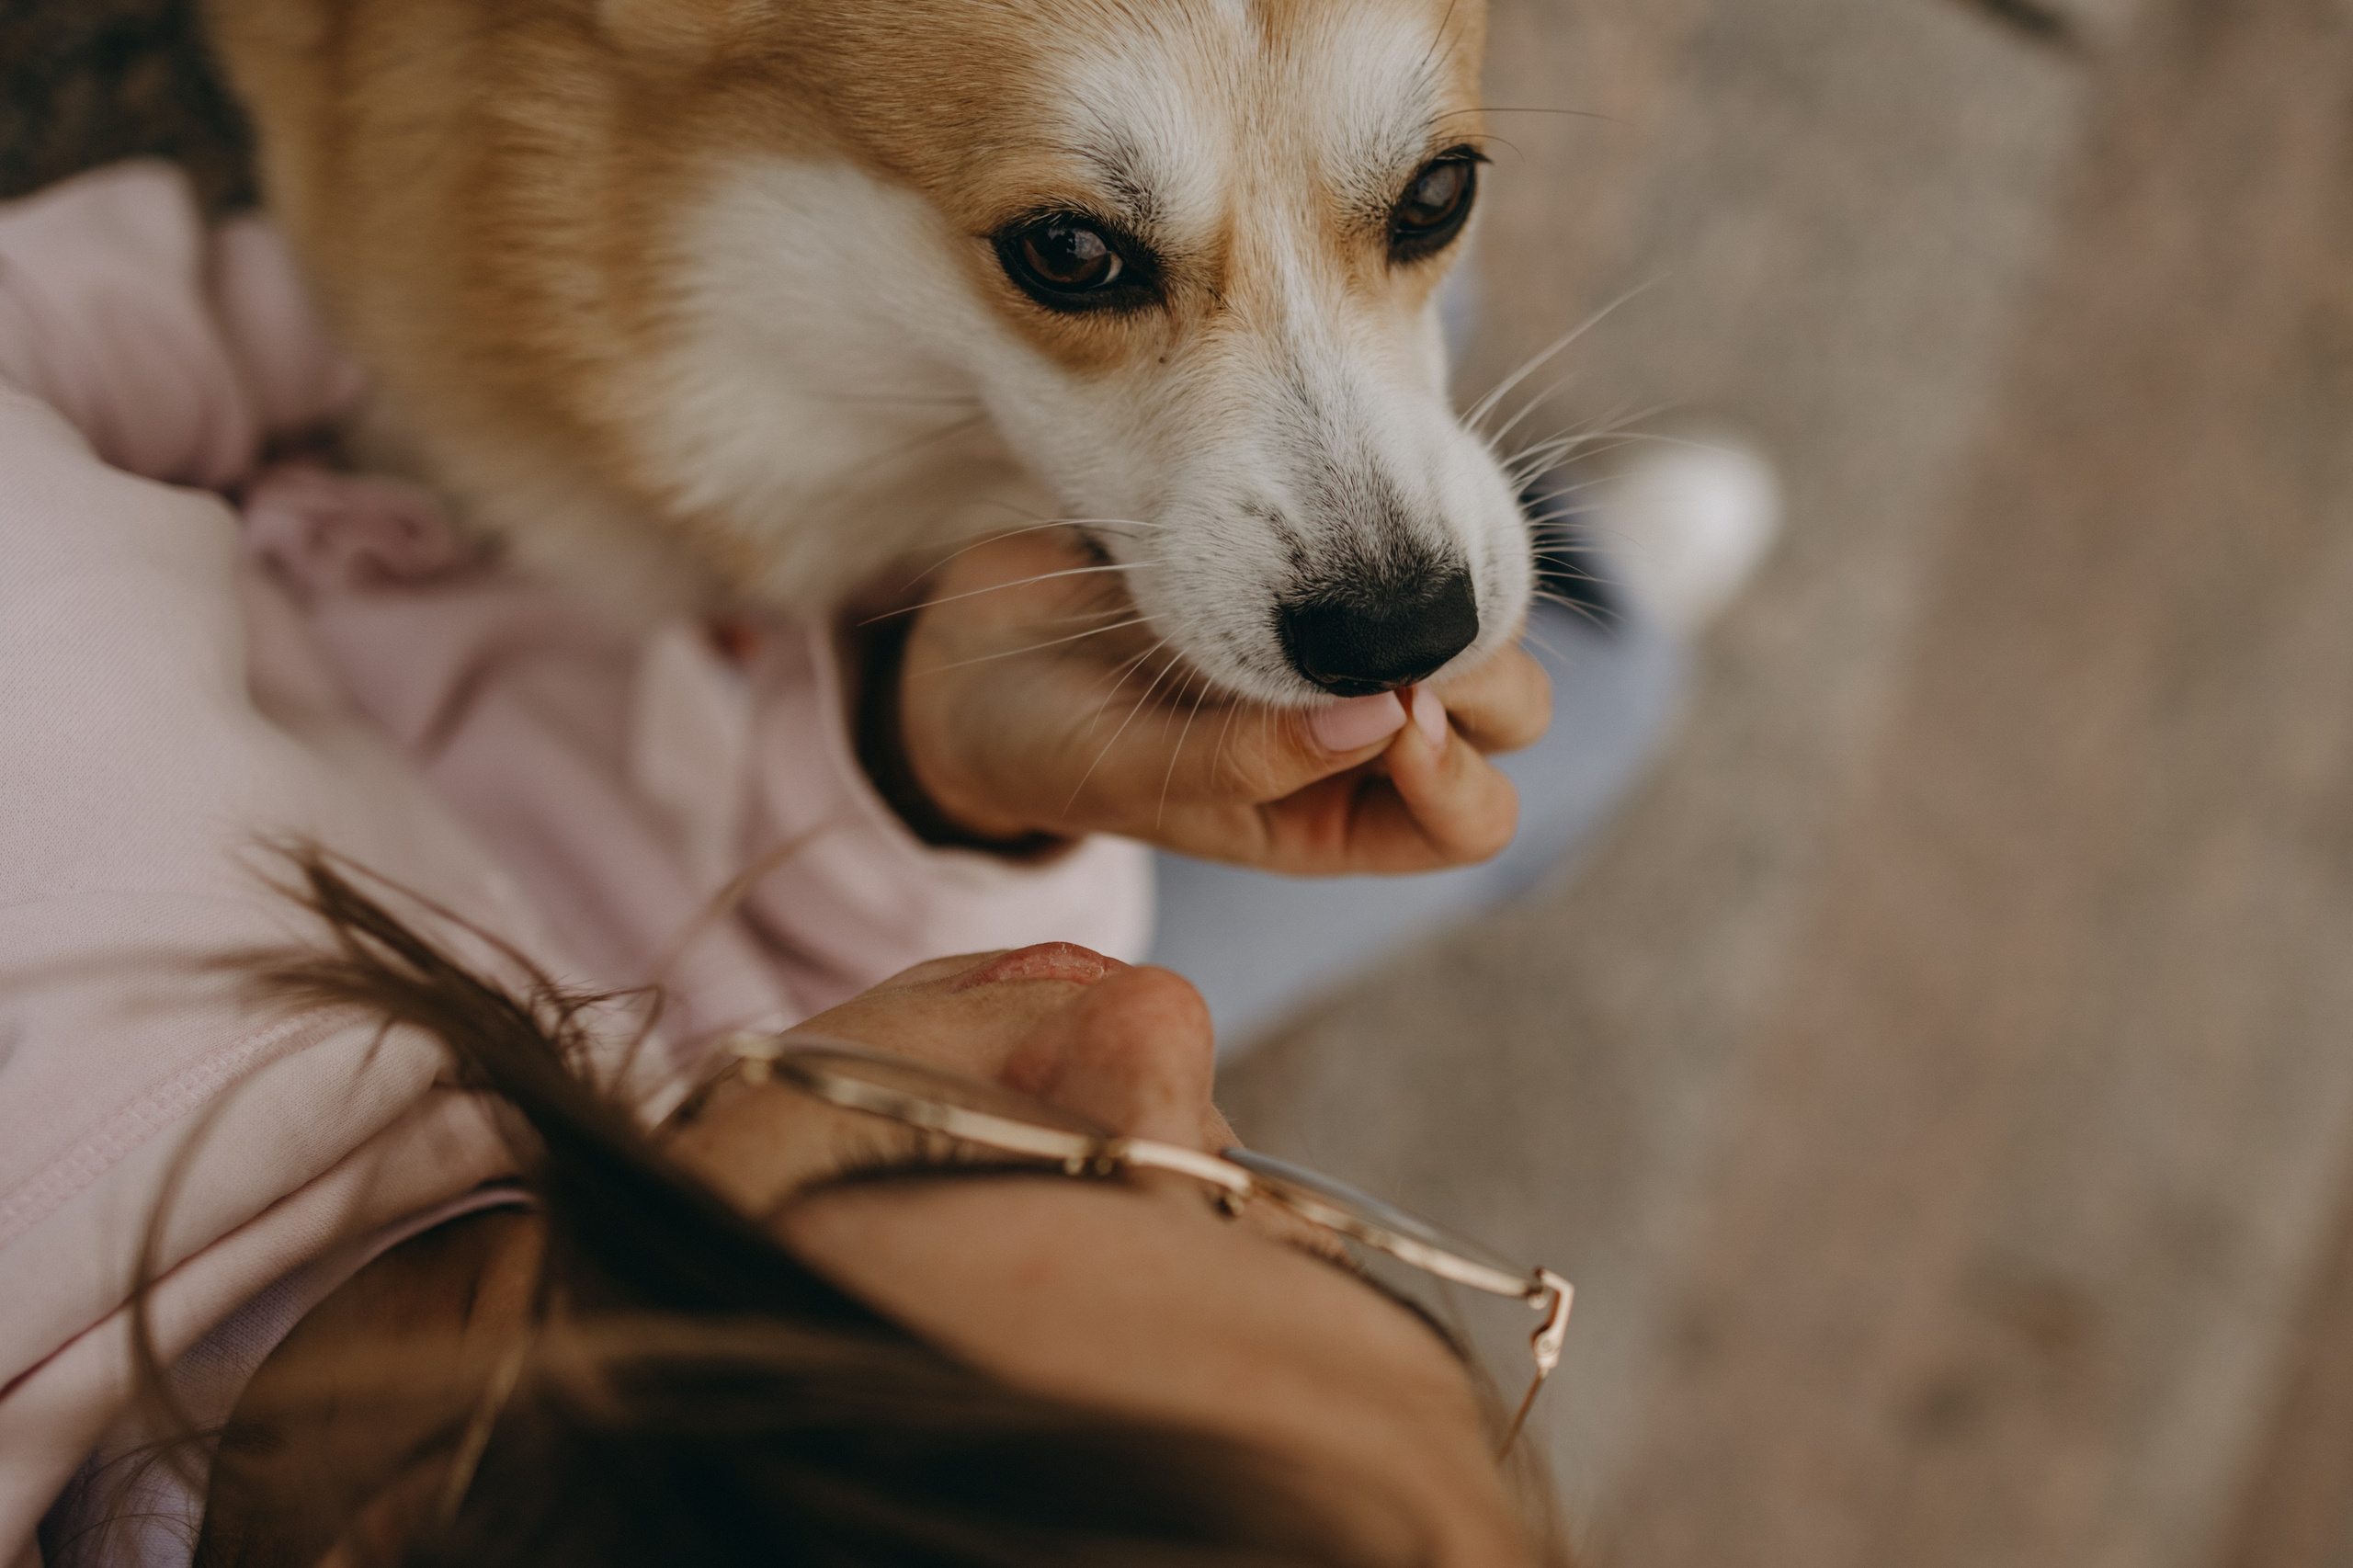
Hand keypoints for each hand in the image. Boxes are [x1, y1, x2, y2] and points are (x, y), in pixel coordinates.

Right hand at [874, 531, 1549, 873]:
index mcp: (1334, 822)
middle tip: (1379, 628)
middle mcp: (1362, 743)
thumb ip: (1247, 764)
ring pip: (1475, 620)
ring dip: (1444, 593)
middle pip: (1506, 719)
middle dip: (1472, 672)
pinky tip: (1332, 509)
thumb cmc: (1044, 743)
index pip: (1470, 819)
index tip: (1380, 705)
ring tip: (1355, 568)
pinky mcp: (1319, 567)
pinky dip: (1398, 529)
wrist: (973, 656)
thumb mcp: (1129, 772)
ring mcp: (1346, 649)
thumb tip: (1389, 717)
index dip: (1452, 769)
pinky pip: (1408, 545)